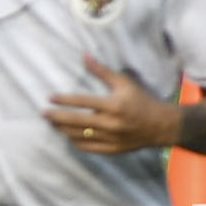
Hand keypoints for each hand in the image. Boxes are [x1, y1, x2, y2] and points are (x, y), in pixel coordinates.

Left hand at [44, 59, 187, 156]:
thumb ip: (102, 71)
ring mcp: (112, 139)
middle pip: (76, 121)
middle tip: (43, 113)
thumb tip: (84, 55)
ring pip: (79, 136)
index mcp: (114, 106)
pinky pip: (88, 148)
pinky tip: (67, 135)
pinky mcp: (113, 150)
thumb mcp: (124, 83)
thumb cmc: (142, 101)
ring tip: (51, 122)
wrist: (162, 126)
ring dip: (62, 129)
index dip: (64, 100)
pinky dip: (75, 142)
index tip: (50, 98)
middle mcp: (112, 124)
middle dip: (56, 117)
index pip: (83, 102)